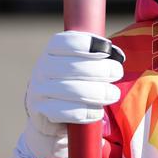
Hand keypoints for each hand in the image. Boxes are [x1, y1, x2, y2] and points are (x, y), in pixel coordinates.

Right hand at [22, 31, 124, 157]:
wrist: (52, 115)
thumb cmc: (75, 82)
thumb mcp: (82, 64)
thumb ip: (97, 56)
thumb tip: (117, 55)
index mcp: (52, 52)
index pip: (64, 42)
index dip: (86, 43)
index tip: (106, 50)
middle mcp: (42, 68)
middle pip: (73, 66)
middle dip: (101, 70)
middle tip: (117, 73)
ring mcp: (39, 90)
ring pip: (72, 90)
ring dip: (98, 93)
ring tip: (113, 94)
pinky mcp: (42, 112)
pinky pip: (67, 112)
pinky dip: (87, 112)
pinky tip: (97, 112)